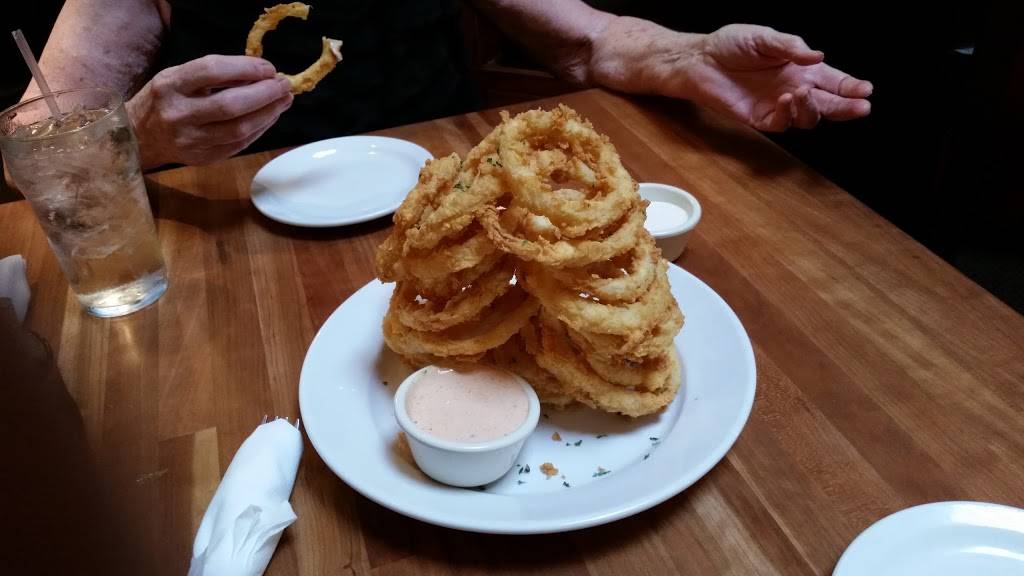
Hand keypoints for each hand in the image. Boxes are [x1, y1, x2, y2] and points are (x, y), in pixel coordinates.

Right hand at [126, 55, 292, 168]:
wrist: (139, 136)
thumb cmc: (165, 99)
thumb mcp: (179, 76)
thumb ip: (215, 74)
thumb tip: (260, 74)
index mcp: (170, 85)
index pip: (213, 70)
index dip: (246, 68)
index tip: (268, 68)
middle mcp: (179, 114)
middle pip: (231, 105)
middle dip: (264, 94)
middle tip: (284, 85)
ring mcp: (191, 140)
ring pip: (239, 129)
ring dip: (268, 114)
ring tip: (283, 101)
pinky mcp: (203, 157)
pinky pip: (239, 144)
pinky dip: (259, 129)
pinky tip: (269, 117)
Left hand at [689, 24, 872, 130]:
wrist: (700, 60)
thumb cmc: (731, 45)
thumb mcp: (764, 37)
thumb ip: (791, 47)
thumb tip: (818, 56)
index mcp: (802, 68)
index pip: (834, 81)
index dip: (851, 87)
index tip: (866, 90)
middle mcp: (794, 89)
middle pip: (828, 104)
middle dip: (846, 107)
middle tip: (861, 107)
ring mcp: (778, 106)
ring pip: (807, 118)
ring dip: (812, 109)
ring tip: (804, 93)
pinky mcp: (759, 118)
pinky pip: (780, 124)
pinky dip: (786, 115)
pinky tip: (785, 100)